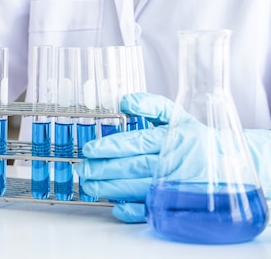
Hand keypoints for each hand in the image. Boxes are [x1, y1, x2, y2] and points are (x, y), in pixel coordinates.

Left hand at [76, 92, 270, 222]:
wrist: (227, 164)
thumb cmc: (195, 139)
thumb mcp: (176, 115)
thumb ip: (151, 105)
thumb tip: (125, 100)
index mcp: (171, 139)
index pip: (137, 142)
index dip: (112, 146)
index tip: (90, 149)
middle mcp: (172, 162)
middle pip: (133, 167)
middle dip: (104, 169)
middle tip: (83, 169)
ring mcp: (174, 185)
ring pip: (138, 188)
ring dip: (110, 188)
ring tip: (90, 185)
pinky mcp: (176, 203)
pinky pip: (153, 209)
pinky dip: (133, 210)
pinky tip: (116, 207)